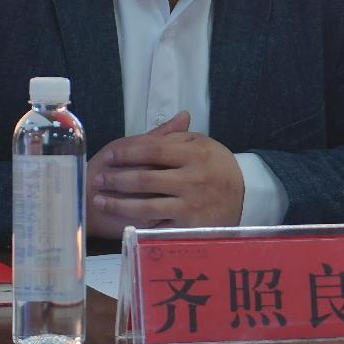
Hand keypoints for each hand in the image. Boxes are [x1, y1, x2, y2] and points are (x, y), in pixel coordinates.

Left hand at [91, 113, 243, 231]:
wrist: (246, 197)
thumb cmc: (217, 167)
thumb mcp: (203, 145)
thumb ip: (182, 135)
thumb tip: (178, 115)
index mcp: (195, 155)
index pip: (152, 149)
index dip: (127, 152)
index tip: (109, 156)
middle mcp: (193, 180)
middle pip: (144, 178)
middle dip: (115, 179)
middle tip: (97, 179)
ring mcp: (190, 206)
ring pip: (145, 206)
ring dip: (117, 204)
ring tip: (100, 201)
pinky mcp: (189, 228)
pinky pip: (158, 226)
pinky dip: (137, 225)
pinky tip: (120, 221)